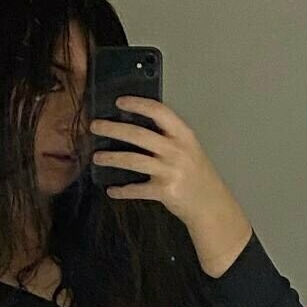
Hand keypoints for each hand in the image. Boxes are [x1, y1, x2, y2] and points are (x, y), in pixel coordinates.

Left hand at [89, 95, 232, 224]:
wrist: (211, 204)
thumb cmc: (197, 175)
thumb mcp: (189, 149)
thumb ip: (169, 138)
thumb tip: (137, 128)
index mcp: (184, 135)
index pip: (159, 112)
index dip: (138, 105)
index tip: (120, 101)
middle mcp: (177, 150)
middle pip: (139, 135)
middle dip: (114, 129)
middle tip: (95, 126)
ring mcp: (170, 171)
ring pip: (133, 160)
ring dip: (111, 158)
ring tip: (96, 157)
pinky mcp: (164, 191)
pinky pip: (137, 190)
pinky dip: (122, 191)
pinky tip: (111, 191)